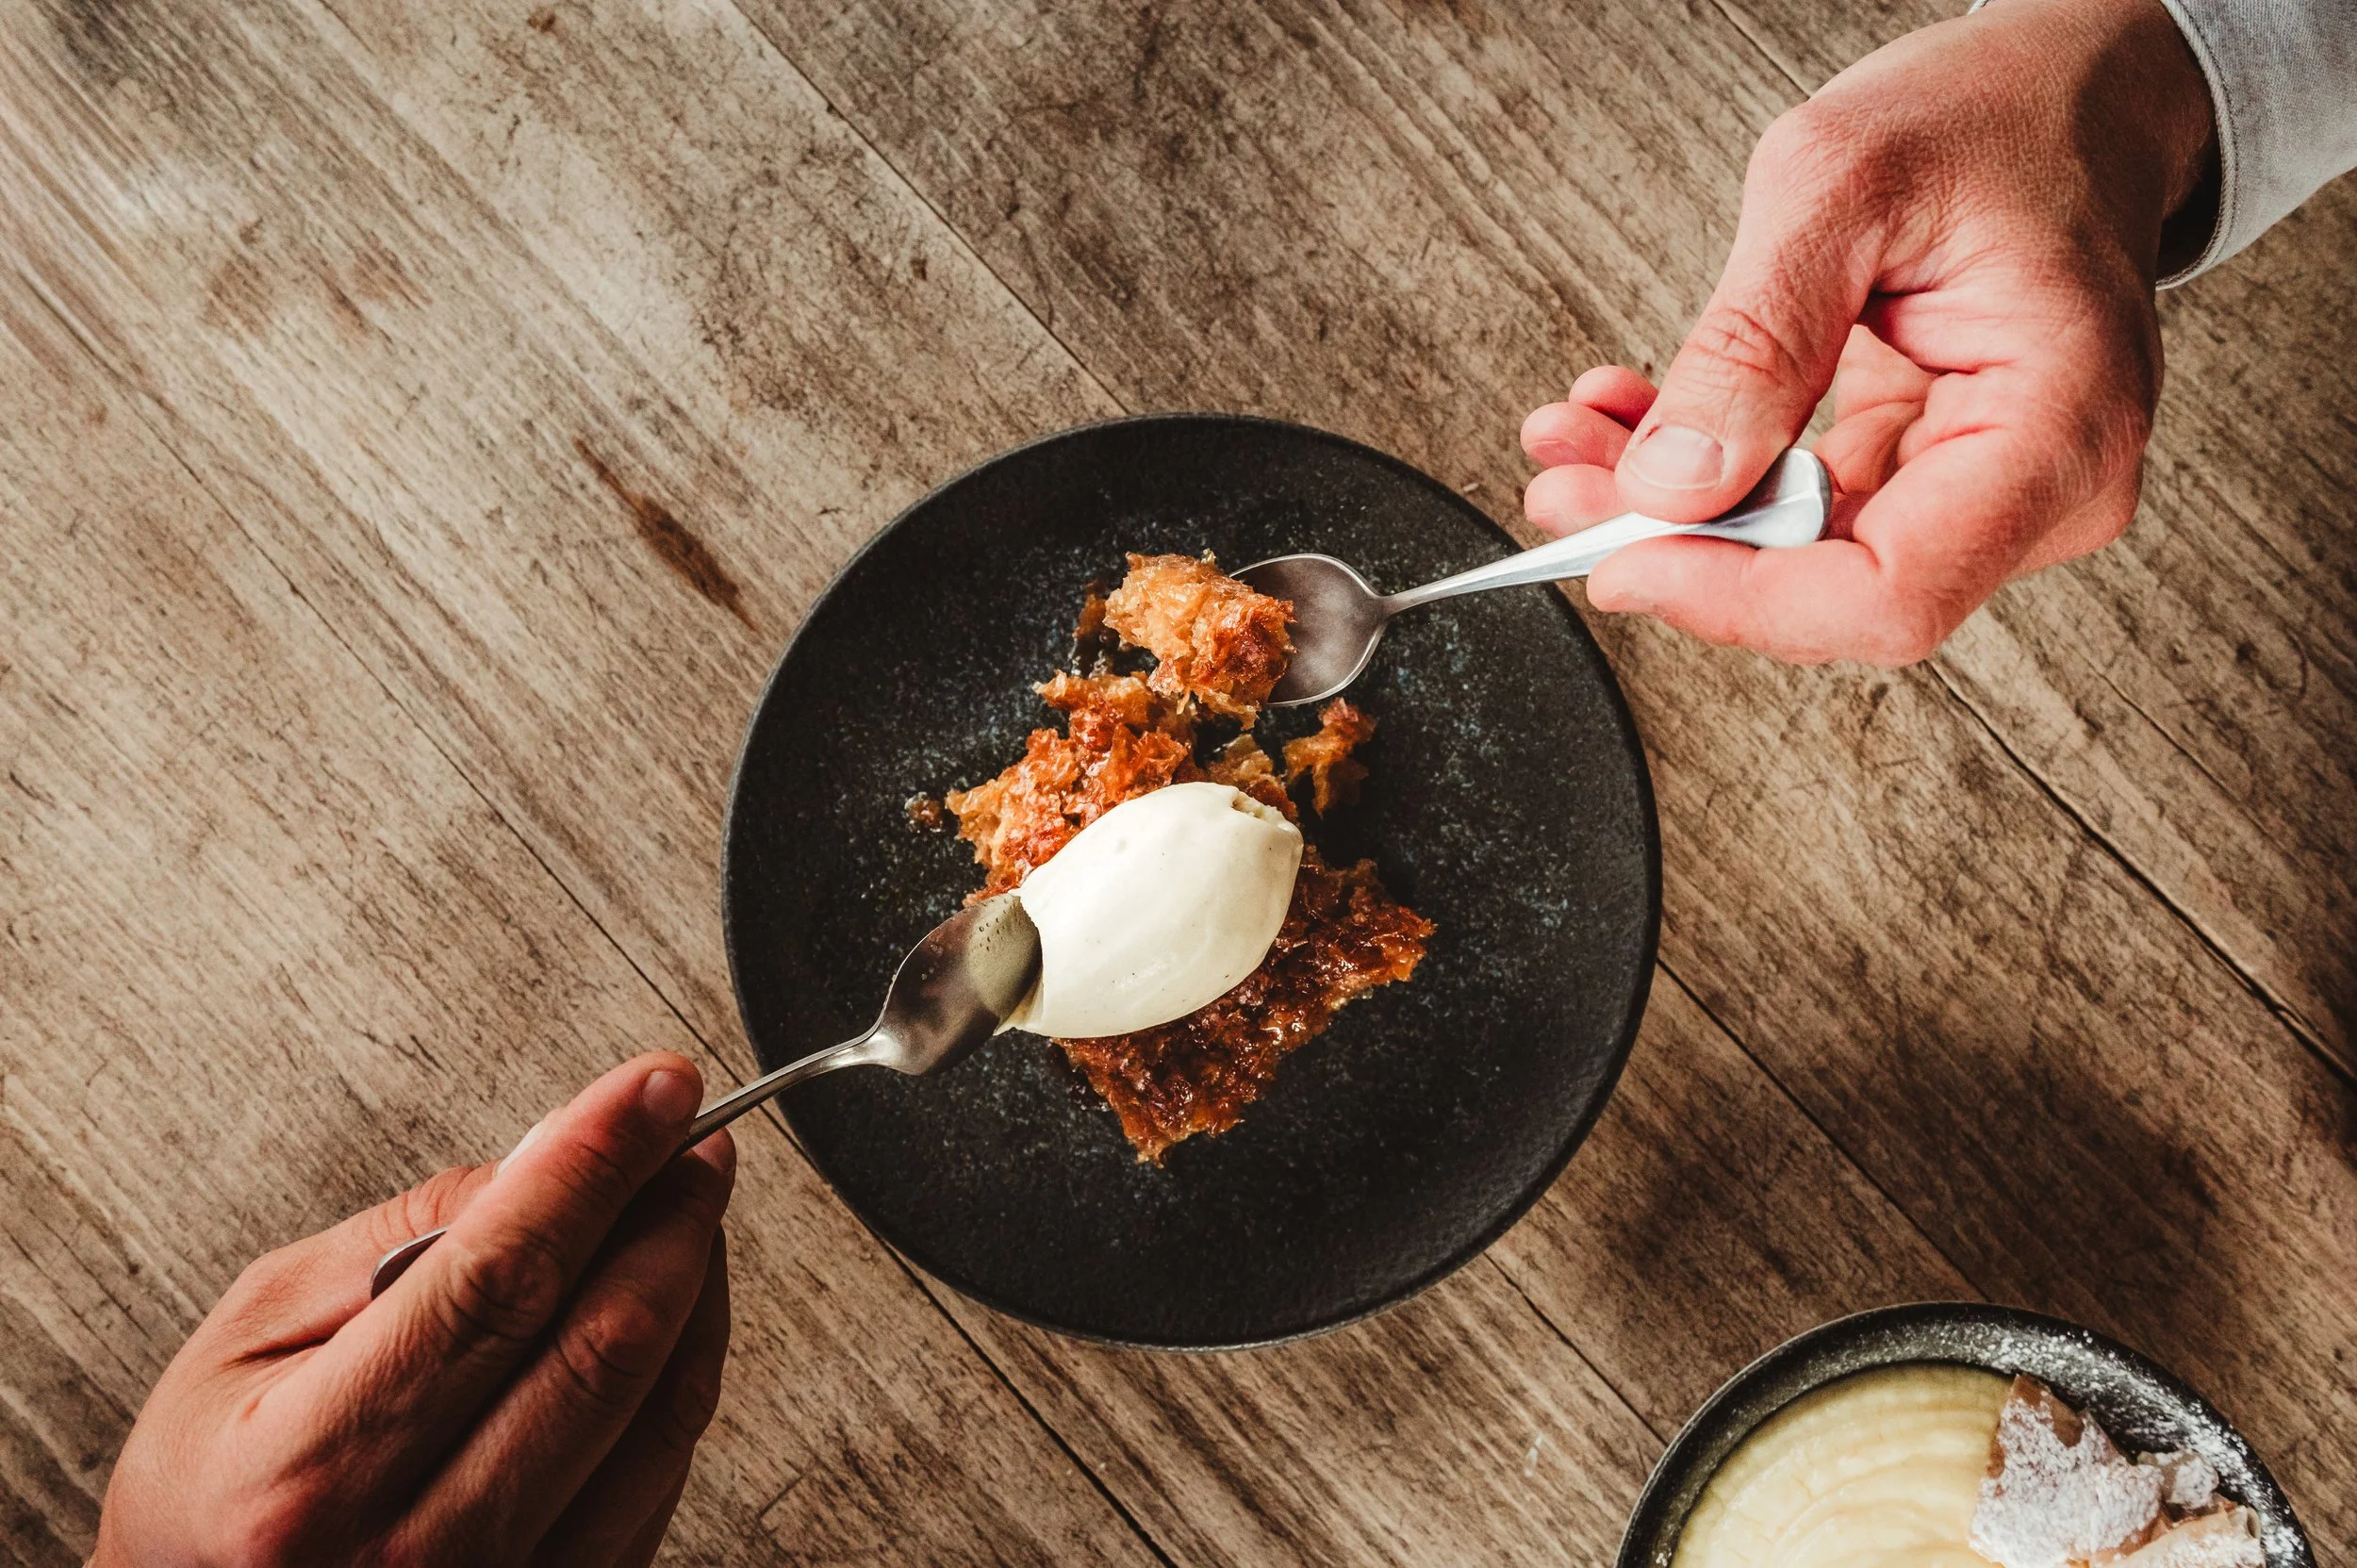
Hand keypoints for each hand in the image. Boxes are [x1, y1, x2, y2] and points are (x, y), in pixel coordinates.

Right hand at [92, 1053, 735, 1567]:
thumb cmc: (216, 1475)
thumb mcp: (256, 1329)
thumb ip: (402, 1238)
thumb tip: (549, 1158)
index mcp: (310, 1474)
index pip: (497, 1282)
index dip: (592, 1167)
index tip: (655, 1086)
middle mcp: (416, 1551)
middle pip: (602, 1346)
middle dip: (667, 1213)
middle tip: (691, 1135)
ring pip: (661, 1408)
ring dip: (695, 1282)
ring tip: (686, 1201)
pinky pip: (666, 1468)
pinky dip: (685, 1363)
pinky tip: (673, 1300)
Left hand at [1521, 0, 2216, 664]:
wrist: (2056, 94)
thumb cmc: (1991, 115)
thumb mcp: (1842, 186)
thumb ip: (1753, 343)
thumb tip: (1672, 484)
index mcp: (2060, 426)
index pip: (1892, 595)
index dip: (1743, 598)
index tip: (1626, 558)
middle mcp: (2037, 486)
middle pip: (1832, 591)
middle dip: (1679, 546)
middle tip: (1564, 484)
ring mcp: (1978, 488)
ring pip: (1795, 558)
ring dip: (1670, 509)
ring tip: (1576, 438)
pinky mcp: (1921, 471)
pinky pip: (1793, 507)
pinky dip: (1705, 469)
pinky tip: (1633, 422)